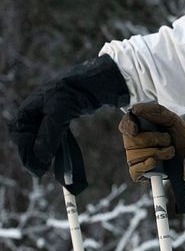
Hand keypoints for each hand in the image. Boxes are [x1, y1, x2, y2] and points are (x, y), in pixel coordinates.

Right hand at [8, 55, 128, 177]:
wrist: (97, 80)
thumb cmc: (74, 92)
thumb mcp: (59, 113)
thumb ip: (47, 137)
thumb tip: (39, 161)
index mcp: (28, 108)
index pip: (20, 136)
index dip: (26, 153)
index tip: (36, 169)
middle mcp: (34, 111)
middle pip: (27, 138)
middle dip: (32, 154)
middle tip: (41, 171)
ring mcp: (46, 114)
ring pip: (39, 138)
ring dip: (42, 152)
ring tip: (46, 167)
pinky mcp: (60, 116)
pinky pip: (50, 135)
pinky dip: (51, 146)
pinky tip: (55, 155)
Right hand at [119, 102, 184, 181]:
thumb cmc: (182, 134)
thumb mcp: (173, 119)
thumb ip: (157, 111)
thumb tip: (136, 108)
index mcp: (141, 126)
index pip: (125, 124)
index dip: (127, 126)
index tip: (135, 129)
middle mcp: (135, 142)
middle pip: (131, 141)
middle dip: (154, 140)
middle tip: (168, 139)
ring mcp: (137, 157)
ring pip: (134, 156)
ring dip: (157, 152)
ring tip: (169, 150)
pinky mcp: (140, 171)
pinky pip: (135, 171)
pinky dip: (146, 166)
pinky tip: (156, 162)